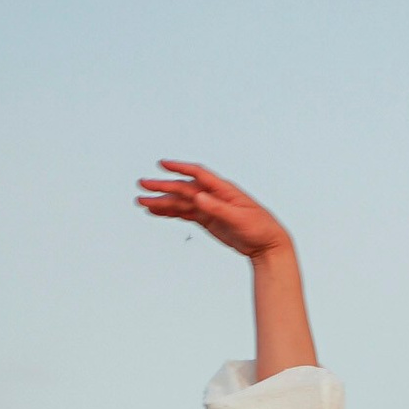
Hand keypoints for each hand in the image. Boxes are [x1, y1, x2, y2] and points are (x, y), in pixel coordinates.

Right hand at [137, 159, 292, 259]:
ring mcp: (209, 207)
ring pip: (181, 202)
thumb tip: (198, 197)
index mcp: (223, 189)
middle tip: (142, 185)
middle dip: (162, 187)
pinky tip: (156, 212)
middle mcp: (213, 195)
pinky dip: (170, 212)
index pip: (198, 174)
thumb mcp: (239, 218)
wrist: (267, 244)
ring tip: (141, 202)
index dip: (180, 168)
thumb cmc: (259, 228)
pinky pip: (185, 214)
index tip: (162, 164)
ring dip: (162, 202)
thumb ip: (217, 207)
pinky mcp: (207, 219)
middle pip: (183, 188)